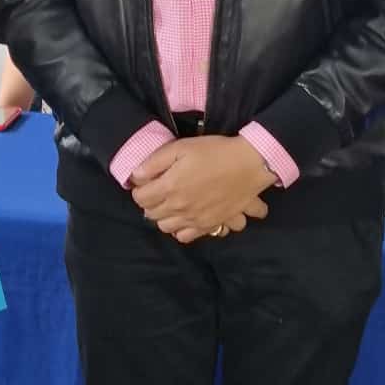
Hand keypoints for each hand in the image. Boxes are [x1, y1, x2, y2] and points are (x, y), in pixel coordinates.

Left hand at [130, 136, 276, 242]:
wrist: (249, 165)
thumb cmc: (214, 152)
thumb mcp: (181, 147)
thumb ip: (155, 162)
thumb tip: (135, 176)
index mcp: (170, 188)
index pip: (141, 198)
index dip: (139, 188)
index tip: (146, 181)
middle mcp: (179, 208)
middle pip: (151, 215)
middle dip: (150, 202)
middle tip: (157, 190)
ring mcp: (195, 220)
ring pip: (166, 228)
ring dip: (164, 217)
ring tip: (170, 204)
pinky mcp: (209, 225)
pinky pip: (186, 237)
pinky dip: (181, 230)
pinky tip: (185, 217)